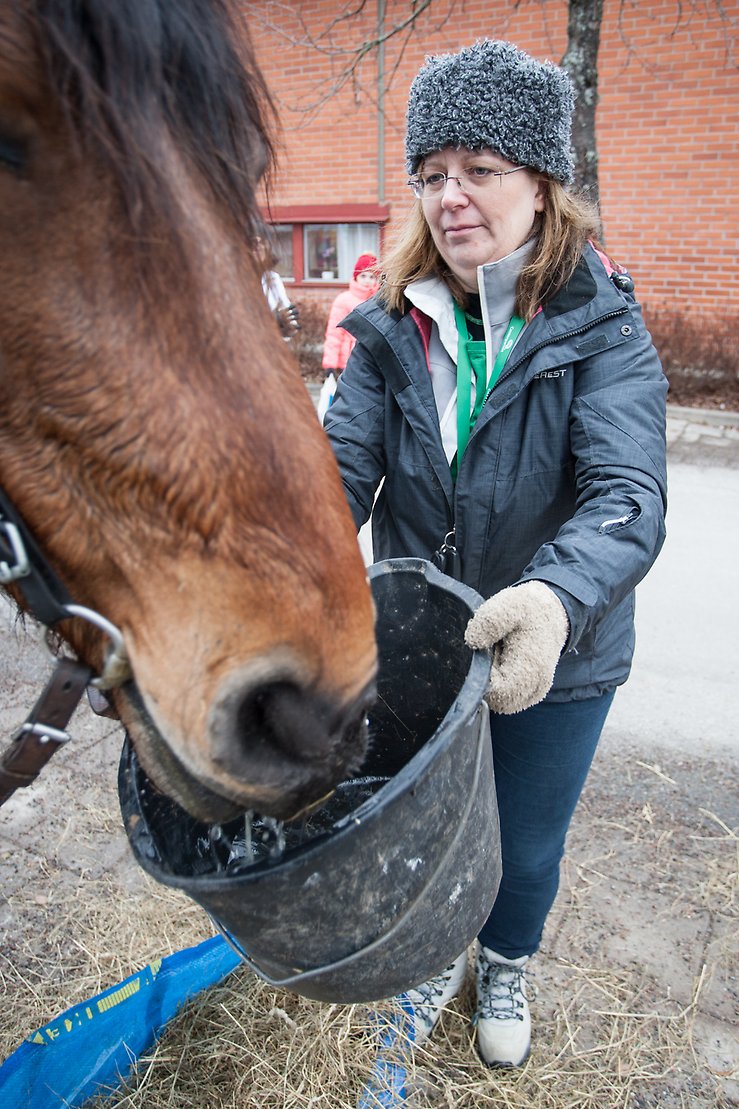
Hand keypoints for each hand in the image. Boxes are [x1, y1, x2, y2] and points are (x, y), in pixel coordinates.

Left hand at [465, 581, 568, 714]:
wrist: (552, 613)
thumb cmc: (530, 609)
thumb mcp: (510, 604)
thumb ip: (489, 620)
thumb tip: (472, 641)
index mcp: (532, 669)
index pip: (497, 693)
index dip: (483, 676)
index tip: (487, 652)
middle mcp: (536, 687)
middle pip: (496, 700)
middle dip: (487, 678)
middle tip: (494, 650)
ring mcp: (533, 693)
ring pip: (499, 701)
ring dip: (493, 681)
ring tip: (500, 653)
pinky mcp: (529, 694)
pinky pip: (505, 698)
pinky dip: (499, 683)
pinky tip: (503, 661)